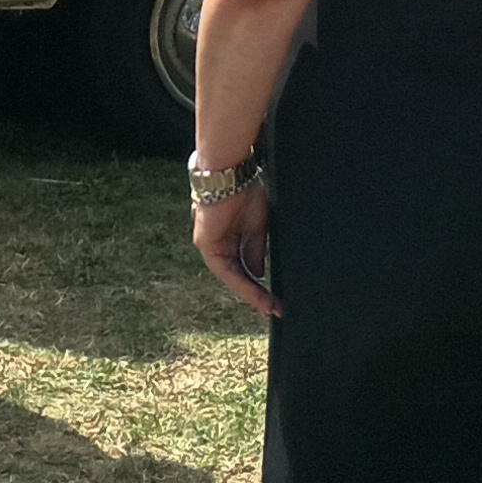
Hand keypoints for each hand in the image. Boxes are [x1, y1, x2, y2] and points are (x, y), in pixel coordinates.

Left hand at [194, 183, 279, 318]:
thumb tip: (258, 273)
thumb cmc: (245, 189)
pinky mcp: (206, 244)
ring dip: (250, 293)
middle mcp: (218, 244)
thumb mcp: (258, 226)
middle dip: (256, 294)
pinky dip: (242, 282)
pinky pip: (225, 270)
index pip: (244, 267)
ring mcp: (210, 245)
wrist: (230, 172)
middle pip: (237, 275)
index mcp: (229, 237)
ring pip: (232, 277)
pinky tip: (256, 293)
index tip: (275, 300)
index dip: (259, 285)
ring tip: (268, 306)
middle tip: (274, 310)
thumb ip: (255, 250)